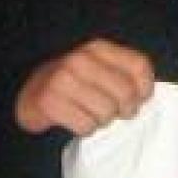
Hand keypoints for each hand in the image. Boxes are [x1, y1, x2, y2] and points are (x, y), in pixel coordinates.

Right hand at [15, 38, 153, 135]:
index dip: (145, 89)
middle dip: (123, 110)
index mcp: (98, 48)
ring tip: (91, 115)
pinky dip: (85, 129)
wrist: (32, 93)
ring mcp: (63, 79)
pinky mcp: (50, 102)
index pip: (139, 65)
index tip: (138, 100)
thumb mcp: (100, 69)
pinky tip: (76, 121)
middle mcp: (80, 59)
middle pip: (125, 93)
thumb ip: (124, 74)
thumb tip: (144, 95)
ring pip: (106, 112)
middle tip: (112, 112)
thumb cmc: (75, 84)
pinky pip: (86, 126)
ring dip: (102, 121)